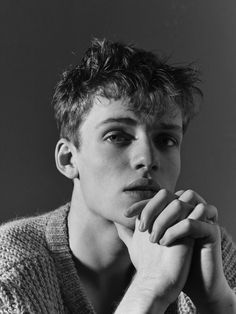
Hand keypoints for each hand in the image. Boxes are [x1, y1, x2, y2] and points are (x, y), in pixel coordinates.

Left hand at [125, 188, 233, 311]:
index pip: (156, 198)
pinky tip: (165, 243)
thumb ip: (131, 233)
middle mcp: (186, 211)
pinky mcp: (210, 231)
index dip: (141, 203)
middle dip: (152, 208)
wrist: (179, 284)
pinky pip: (191, 222)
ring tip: (154, 239)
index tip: (126, 215)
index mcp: (172, 211)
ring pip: (180, 203)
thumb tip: (115, 222)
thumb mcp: (143, 247)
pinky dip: (175, 230)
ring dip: (163, 219)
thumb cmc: (161, 263)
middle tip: (142, 228)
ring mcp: (199, 218)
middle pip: (167, 194)